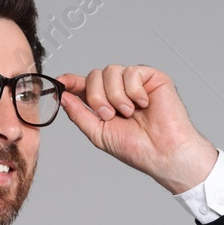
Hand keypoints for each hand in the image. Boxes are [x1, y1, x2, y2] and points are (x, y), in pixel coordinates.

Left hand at [57, 64, 217, 193]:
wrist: (163, 153)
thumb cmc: (137, 148)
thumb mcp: (99, 133)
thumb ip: (79, 114)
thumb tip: (63, 96)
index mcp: (105, 102)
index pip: (84, 85)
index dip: (71, 81)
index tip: (61, 81)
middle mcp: (119, 90)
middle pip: (95, 75)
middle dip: (97, 96)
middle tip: (110, 114)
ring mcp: (135, 82)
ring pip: (111, 71)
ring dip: (116, 95)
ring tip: (129, 112)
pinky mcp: (152, 77)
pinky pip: (132, 72)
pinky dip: (134, 91)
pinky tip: (143, 104)